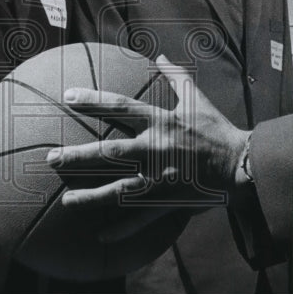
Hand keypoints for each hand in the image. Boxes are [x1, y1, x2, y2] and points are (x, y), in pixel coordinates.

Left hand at [47, 56, 248, 238]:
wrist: (242, 166)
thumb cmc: (218, 130)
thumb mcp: (197, 100)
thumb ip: (176, 77)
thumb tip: (161, 56)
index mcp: (159, 122)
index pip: (119, 107)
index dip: (92, 100)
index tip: (67, 96)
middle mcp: (154, 150)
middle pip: (109, 154)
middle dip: (77, 156)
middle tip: (50, 159)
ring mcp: (159, 179)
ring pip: (118, 191)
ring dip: (90, 197)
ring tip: (66, 201)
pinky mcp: (167, 201)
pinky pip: (140, 219)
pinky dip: (121, 230)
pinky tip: (100, 238)